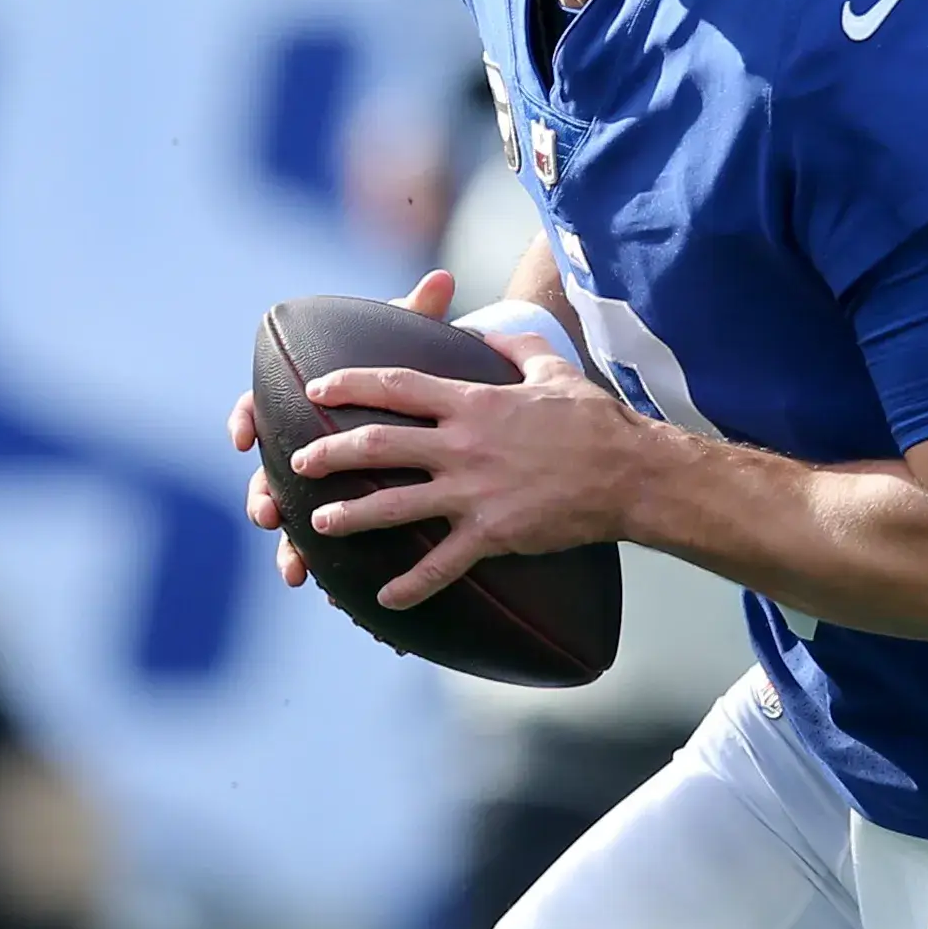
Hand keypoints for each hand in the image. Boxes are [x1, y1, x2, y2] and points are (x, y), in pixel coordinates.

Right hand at [231, 271, 457, 587]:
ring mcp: (317, 481)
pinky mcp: (336, 508)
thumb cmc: (411, 370)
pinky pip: (318, 542)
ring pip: (290, 514)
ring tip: (294, 567)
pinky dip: (316, 563)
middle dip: (264, 492)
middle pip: (269, 470)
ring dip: (287, 542)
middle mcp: (303, 441)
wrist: (429, 406)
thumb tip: (441, 280)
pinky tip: (322, 586)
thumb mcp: (412, 343)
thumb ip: (419, 314)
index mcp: (309, 402)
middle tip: (267, 512)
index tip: (244, 437)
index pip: (260, 405)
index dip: (247, 419)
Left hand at [287, 337, 645, 609]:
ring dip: (350, 516)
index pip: (397, 387)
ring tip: (318, 524)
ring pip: (395, 506)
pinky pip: (441, 565)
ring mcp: (474, 492)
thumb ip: (516, 345)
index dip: (350, 385)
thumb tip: (491, 329)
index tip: (316, 389)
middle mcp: (463, 445)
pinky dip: (410, 585)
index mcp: (473, 402)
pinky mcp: (491, 532)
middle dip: (331, 454)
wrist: (628, 473)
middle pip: (379, 446)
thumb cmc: (593, 420)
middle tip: (299, 463)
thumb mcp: (553, 369)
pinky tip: (384, 598)